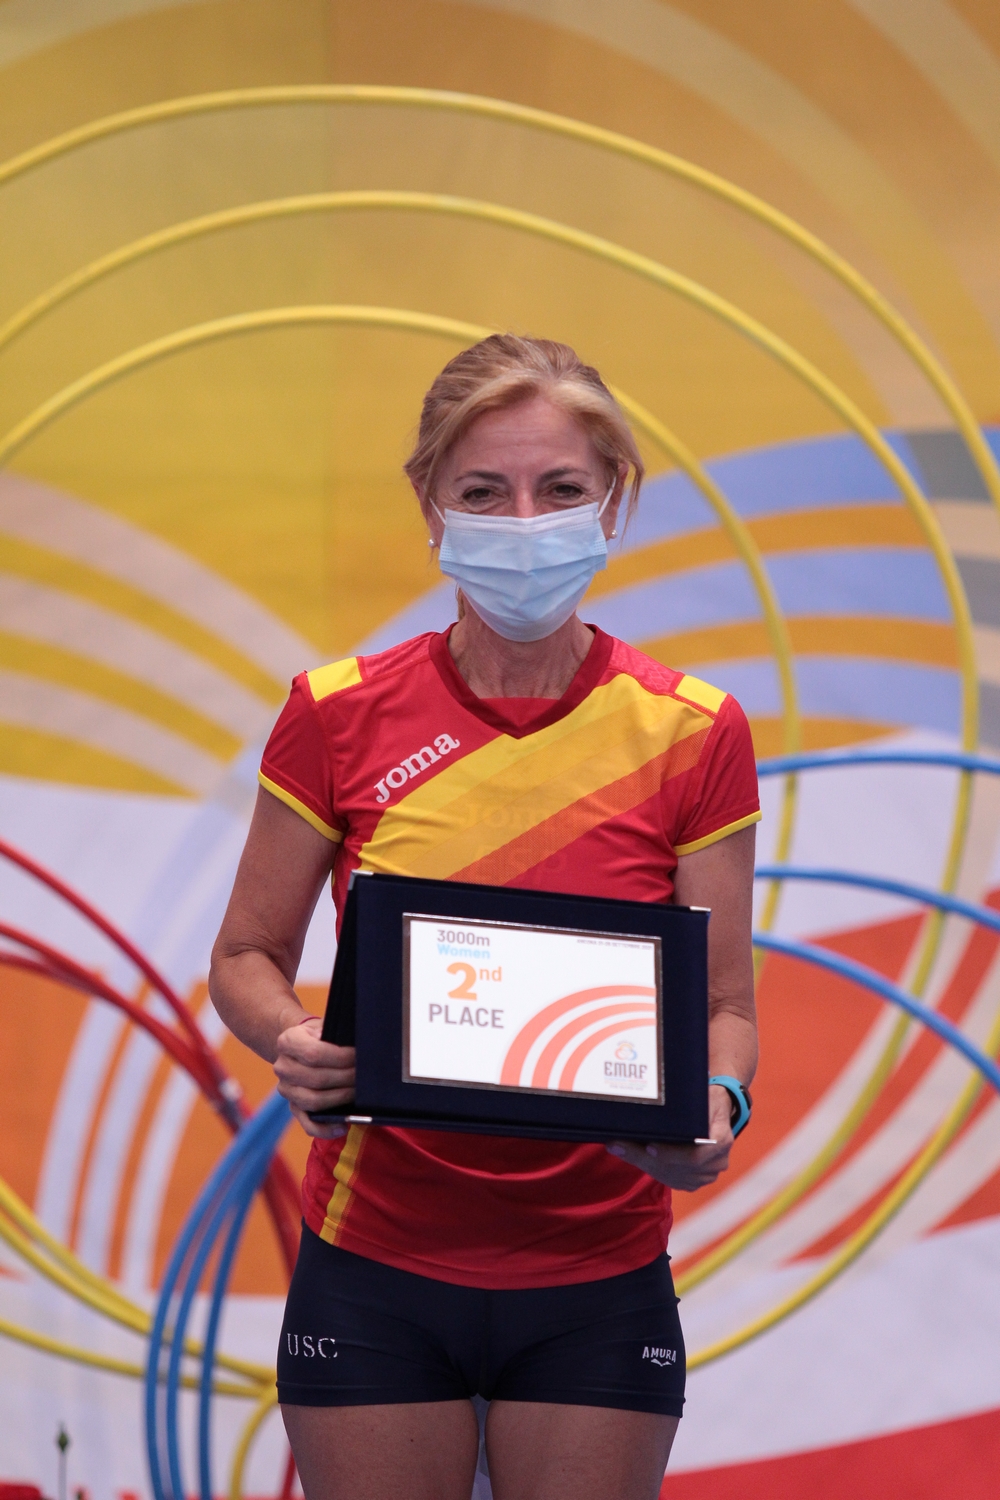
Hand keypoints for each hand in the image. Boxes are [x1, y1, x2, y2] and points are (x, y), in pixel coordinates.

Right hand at [273, 1014, 355, 1138]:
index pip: (314, 1054)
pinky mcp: (293, 1107)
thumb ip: (334, 1032)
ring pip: (313, 1101)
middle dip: (345, 1078)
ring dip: (340, 1098)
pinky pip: (307, 1123)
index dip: (340, 1057)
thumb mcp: (323, 1025)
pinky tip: (343, 1126)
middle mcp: (282, 1067)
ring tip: (358, 1092)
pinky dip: (325, 1129)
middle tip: (364, 1075)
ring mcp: (286, 1090)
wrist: (302, 1045)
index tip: (358, 1056)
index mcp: (287, 1042)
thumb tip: (357, 1044)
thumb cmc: (320, 1035)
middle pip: (316, 1079)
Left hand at [605, 1084, 735, 1190]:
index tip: (649, 1146)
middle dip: (643, 1157)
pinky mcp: (694, 1180)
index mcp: (722, 1140)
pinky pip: (669, 1178)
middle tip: (616, 1144)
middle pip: (676, 1168)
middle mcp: (717, 1162)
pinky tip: (630, 1154)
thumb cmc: (706, 1100)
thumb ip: (687, 1105)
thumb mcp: (702, 1096)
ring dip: (642, 1162)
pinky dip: (649, 1167)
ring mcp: (707, 1175)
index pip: (696, 1155)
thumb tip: (654, 1104)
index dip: (672, 1154)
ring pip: (669, 1175)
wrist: (718, 1112)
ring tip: (618, 1147)